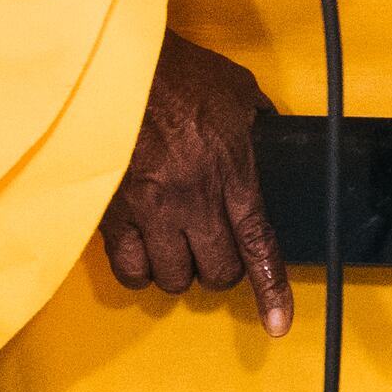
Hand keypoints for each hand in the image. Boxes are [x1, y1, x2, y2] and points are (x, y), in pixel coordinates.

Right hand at [99, 35, 291, 335]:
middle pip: (216, 272)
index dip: (271, 289)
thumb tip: (271, 135)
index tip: (279, 323)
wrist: (120, 68)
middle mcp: (193, 200)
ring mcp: (151, 212)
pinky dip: (141, 272)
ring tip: (181, 249)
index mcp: (232, 172)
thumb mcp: (237, 90)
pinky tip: (146, 254)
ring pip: (173, 278)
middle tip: (218, 254)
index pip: (259, 244)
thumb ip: (258, 121)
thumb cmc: (179, 74)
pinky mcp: (113, 215)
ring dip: (181, 271)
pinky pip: (129, 271)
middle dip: (223, 271)